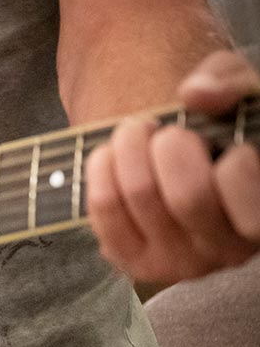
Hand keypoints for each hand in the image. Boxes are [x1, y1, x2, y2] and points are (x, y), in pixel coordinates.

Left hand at [86, 50, 259, 284]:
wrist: (178, 159)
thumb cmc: (220, 128)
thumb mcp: (238, 95)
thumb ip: (230, 83)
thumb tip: (196, 93)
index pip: (252, 208)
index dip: (236, 168)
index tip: (228, 146)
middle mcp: (229, 250)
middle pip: (188, 198)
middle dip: (170, 146)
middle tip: (166, 131)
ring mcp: (179, 263)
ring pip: (141, 196)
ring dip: (130, 147)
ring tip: (137, 133)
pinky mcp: (132, 261)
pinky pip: (104, 208)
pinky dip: (101, 168)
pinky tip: (111, 155)